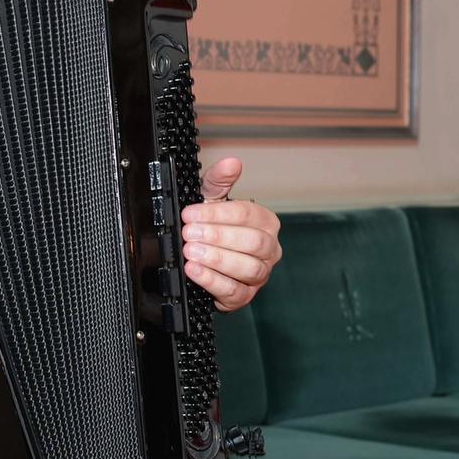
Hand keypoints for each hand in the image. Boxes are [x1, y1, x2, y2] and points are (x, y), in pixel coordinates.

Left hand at [178, 157, 281, 312]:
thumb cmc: (212, 226)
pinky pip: (234, 291)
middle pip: (253, 242)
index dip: (217, 214)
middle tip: (189, 234)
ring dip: (217, 259)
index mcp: (264, 222)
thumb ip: (218, 180)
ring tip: (191, 253)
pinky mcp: (244, 296)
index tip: (190, 213)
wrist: (204, 260)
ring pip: (248, 268)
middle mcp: (268, 249)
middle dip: (218, 236)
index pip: (247, 215)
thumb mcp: (211, 200)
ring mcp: (259, 274)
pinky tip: (194, 272)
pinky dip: (213, 281)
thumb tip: (231, 162)